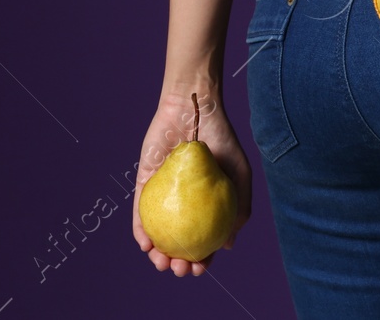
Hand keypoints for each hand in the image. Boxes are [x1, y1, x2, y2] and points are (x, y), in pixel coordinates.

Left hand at [132, 88, 252, 276]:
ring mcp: (162, 195)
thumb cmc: (221, 138)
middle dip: (177, 265)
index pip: (202, 240)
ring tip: (162, 262)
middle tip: (180, 269)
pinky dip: (140, 231)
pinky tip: (145, 244)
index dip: (201, 260)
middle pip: (177, 242)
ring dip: (156, 254)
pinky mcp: (144, 183)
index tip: (200, 270)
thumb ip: (239, 206)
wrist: (195, 109)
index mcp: (205, 204)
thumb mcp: (240, 173)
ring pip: (156, 233)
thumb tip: (228, 245)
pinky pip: (139, 212)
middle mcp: (183, 203)